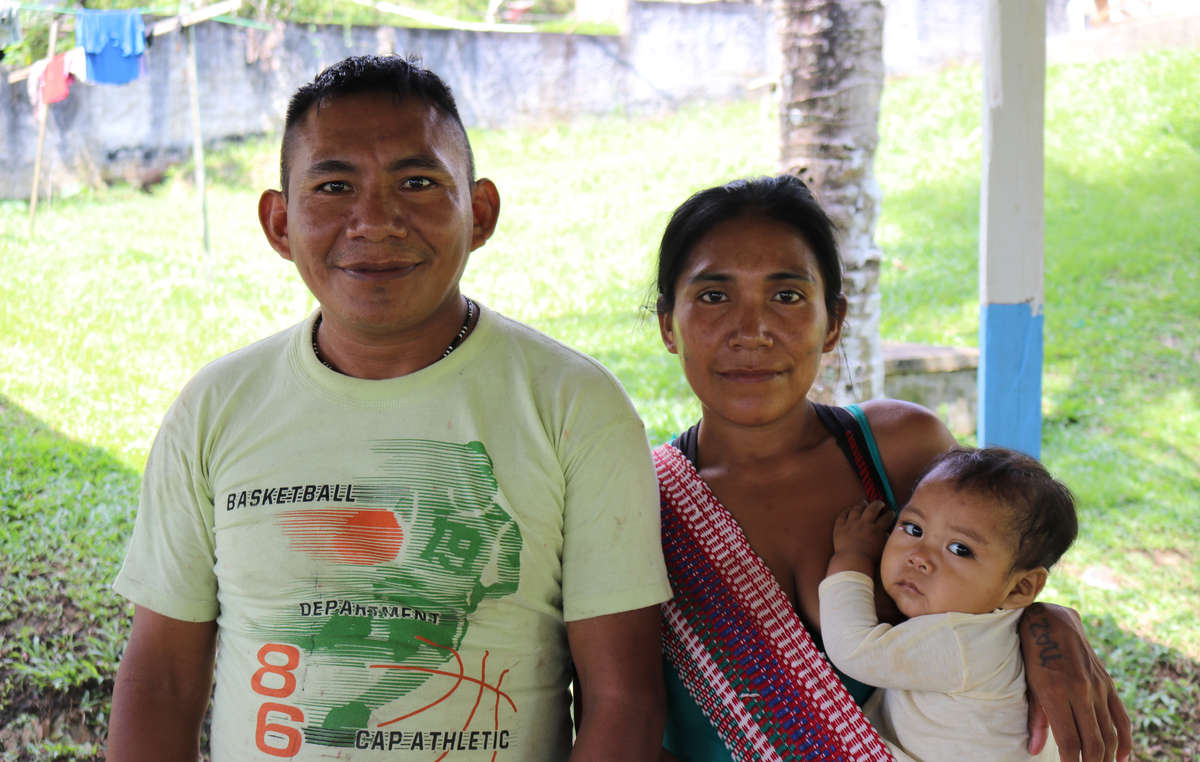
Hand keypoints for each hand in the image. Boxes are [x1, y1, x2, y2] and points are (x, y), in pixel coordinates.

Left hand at [832, 500, 891, 558]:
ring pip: (857, 509)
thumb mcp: (882, 549)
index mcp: (876, 530)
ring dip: (861, 505)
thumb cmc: (869, 559)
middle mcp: (864, 524)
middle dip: (877, 504)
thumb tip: (886, 532)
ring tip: (864, 502)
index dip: (890, 514)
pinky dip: (846, 511)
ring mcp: (851, 524)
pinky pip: (842, 515)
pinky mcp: (840, 527)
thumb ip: (885, 539)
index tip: (891, 512)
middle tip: (880, 503)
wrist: (852, 561)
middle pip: (872, 509)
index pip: (886, 518)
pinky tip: (848, 509)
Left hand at [1020, 603, 1131, 761]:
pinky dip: (1124, 741)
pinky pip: (1121, 718)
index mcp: (1055, 692)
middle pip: (1093, 742)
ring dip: (1107, 757)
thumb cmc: (1032, 654)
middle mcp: (1080, 691)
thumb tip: (1034, 751)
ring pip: (1109, 734)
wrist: (1052, 620)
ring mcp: (1098, 687)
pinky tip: (1121, 758)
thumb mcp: (1028, 684)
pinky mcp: (1108, 684)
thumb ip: (1035, 719)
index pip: (1069, 740)